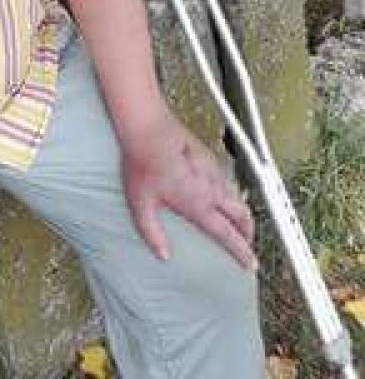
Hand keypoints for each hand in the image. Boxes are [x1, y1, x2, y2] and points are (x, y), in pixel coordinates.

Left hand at [121, 109, 255, 268]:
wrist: (146, 126)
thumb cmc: (142, 162)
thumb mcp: (140, 204)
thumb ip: (152, 233)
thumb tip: (162, 254)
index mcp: (198, 204)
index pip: (227, 234)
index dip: (241, 252)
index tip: (250, 264)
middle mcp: (210, 188)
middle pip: (242, 215)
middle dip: (248, 232)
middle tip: (247, 244)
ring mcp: (212, 169)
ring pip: (237, 195)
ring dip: (242, 211)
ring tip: (238, 221)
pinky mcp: (207, 154)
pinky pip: (227, 178)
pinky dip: (232, 191)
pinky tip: (221, 190)